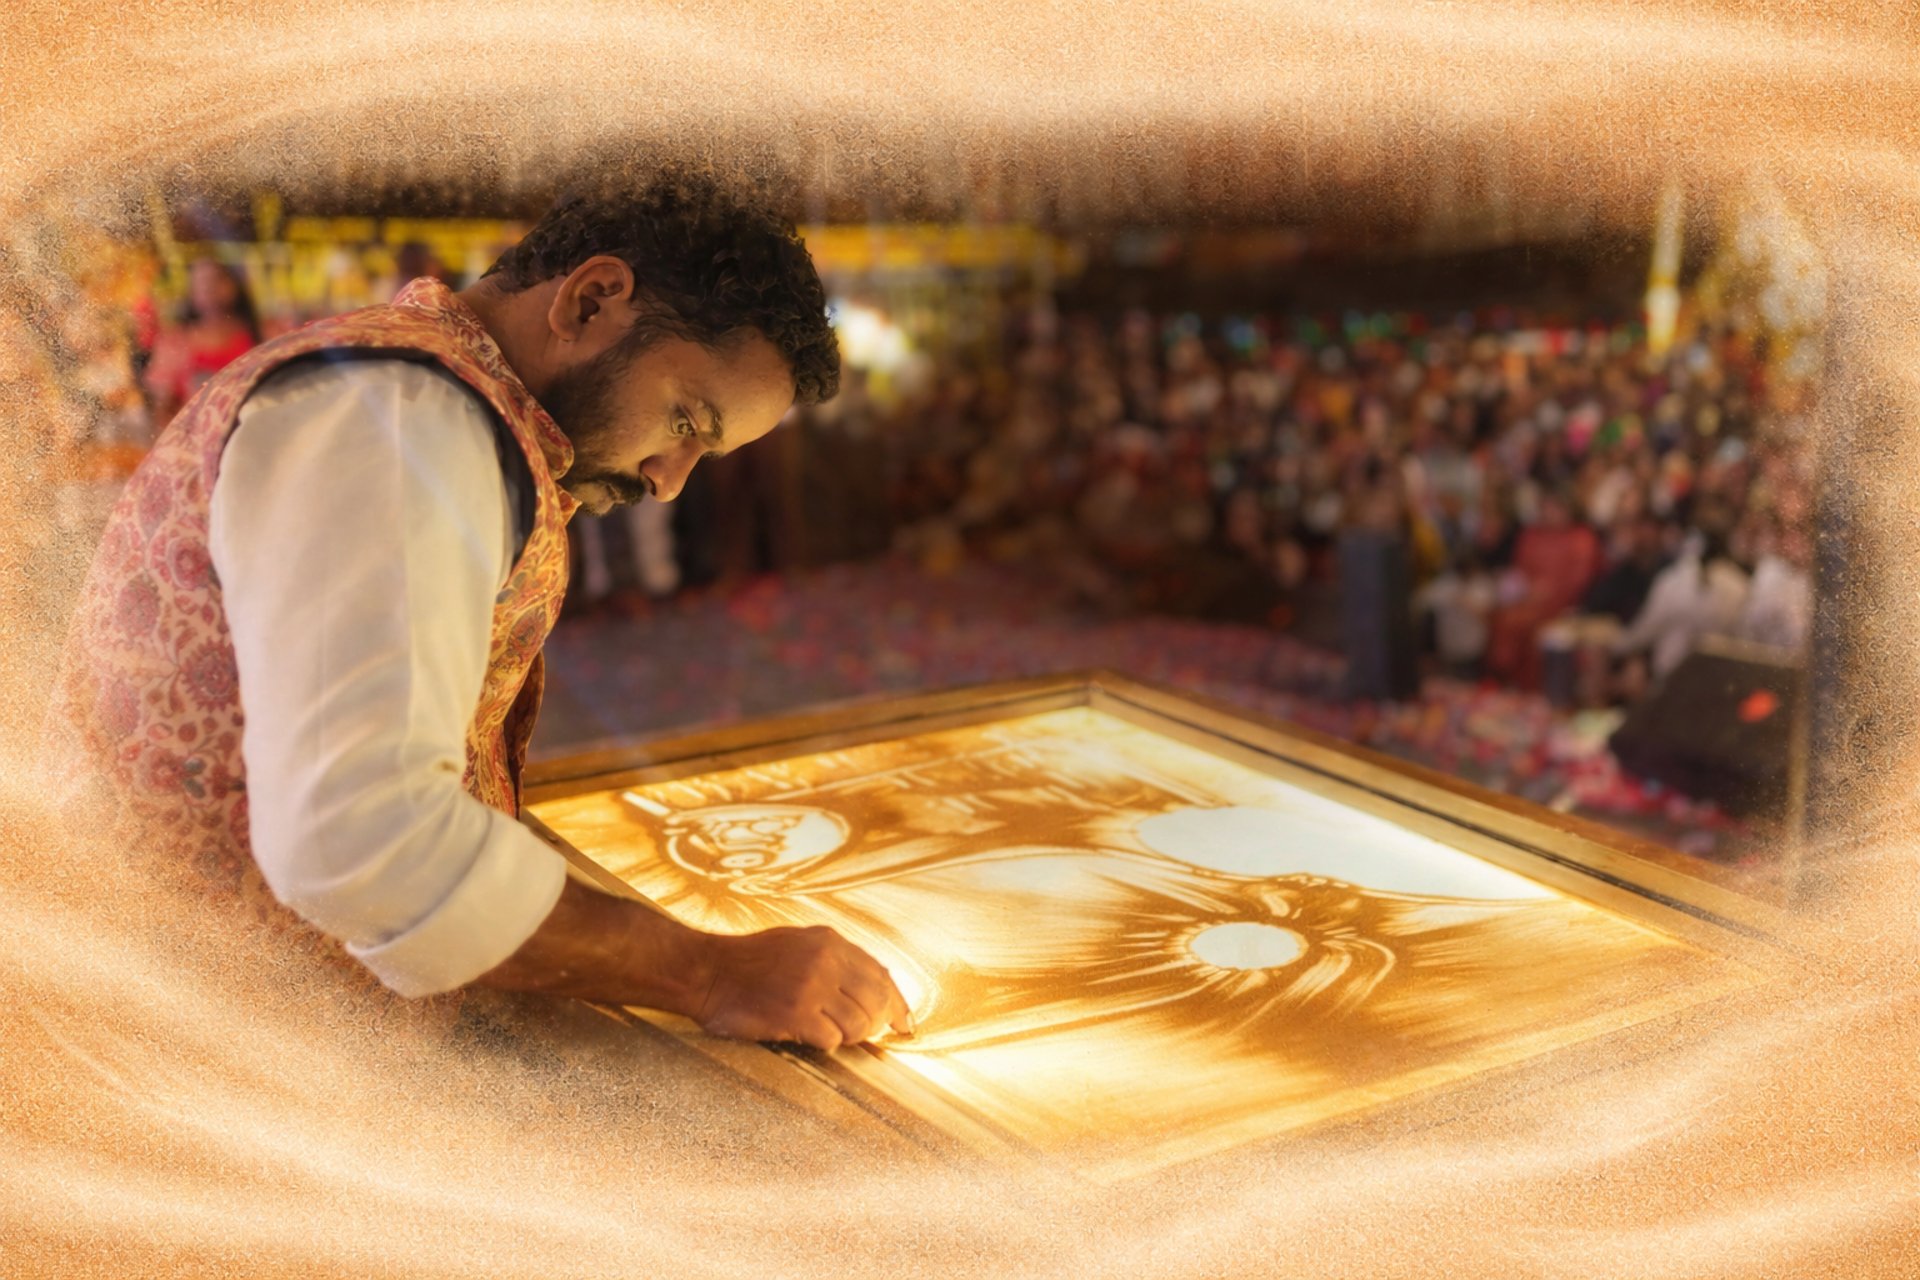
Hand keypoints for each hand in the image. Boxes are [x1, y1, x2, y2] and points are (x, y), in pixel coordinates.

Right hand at [692, 925, 912, 1051]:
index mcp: (829, 941)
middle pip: (877, 1002)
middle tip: (862, 1035)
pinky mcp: (796, 1013)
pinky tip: (805, 1033)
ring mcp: (811, 987)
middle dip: (876, 1024)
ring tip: (826, 1031)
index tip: (906, 1026)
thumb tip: (880, 986)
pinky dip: (825, 1042)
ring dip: (848, 1036)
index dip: (898, 1004)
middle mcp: (825, 960)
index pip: (881, 975)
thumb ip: (837, 959)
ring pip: (859, 1024)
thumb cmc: (752, 961)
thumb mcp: (800, 944)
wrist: (708, 972)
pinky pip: (832, 1039)